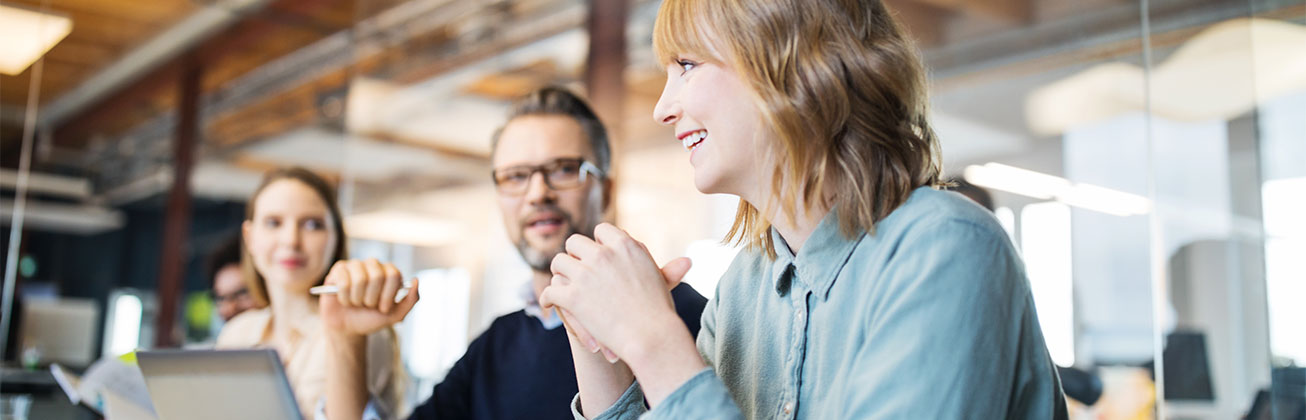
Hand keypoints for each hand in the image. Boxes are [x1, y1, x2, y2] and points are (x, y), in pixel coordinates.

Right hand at [319, 259, 419, 335]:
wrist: (348, 329)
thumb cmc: (371, 319)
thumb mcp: (395, 315)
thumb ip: (411, 300)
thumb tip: (416, 280)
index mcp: (389, 273)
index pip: (393, 275)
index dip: (388, 295)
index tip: (383, 308)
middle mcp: (373, 265)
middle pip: (377, 275)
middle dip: (372, 298)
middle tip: (367, 306)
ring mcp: (355, 265)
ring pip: (360, 279)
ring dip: (357, 299)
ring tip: (356, 303)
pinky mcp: (338, 270)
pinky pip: (343, 280)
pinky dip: (344, 297)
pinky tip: (344, 300)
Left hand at [540, 223, 692, 361]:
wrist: (650, 337)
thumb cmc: (660, 313)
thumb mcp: (662, 284)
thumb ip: (668, 270)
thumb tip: (687, 261)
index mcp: (625, 245)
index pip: (602, 230)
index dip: (597, 242)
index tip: (596, 253)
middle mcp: (603, 253)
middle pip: (575, 242)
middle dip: (574, 255)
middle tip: (574, 268)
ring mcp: (586, 274)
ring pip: (558, 262)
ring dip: (559, 273)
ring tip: (560, 284)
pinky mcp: (572, 295)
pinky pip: (550, 289)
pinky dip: (547, 298)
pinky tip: (549, 304)